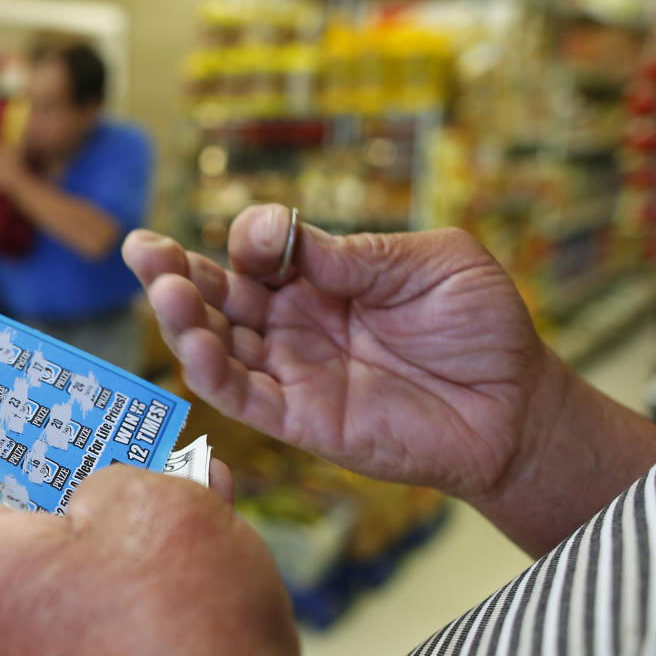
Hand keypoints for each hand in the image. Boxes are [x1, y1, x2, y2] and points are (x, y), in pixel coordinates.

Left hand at [0, 464, 347, 655]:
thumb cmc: (184, 636)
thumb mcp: (150, 501)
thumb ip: (117, 472)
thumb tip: (111, 485)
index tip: (24, 416)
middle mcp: (12, 626)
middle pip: (25, 528)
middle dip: (81, 475)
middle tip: (126, 439)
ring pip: (87, 565)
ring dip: (136, 520)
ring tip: (193, 482)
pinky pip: (124, 609)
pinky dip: (160, 570)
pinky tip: (216, 538)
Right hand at [124, 204, 546, 502]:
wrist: (515, 406)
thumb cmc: (483, 328)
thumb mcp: (433, 263)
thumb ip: (358, 254)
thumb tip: (288, 237)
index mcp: (325, 278)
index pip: (261, 251)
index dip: (253, 238)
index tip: (269, 237)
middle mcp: (297, 323)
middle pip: (219, 294)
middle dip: (175, 270)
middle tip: (140, 249)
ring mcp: (294, 371)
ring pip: (216, 344)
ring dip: (181, 318)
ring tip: (161, 289)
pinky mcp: (300, 418)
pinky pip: (242, 397)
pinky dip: (210, 373)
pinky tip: (193, 343)